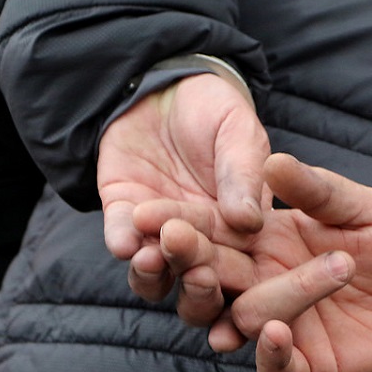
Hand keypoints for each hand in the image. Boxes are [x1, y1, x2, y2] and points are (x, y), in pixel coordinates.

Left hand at [97, 73, 269, 299]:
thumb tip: (250, 222)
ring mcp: (159, 233)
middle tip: (193, 273)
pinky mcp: (123, 215)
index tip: (227, 276)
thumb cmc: (215, 110)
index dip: (235, 280)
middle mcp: (202, 243)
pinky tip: (125, 242)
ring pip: (156, 274)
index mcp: (242, 232)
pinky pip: (121, 238)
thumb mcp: (239, 134)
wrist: (165, 85)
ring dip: (153, 274)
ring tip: (152, 259)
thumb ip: (244, 175)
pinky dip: (122, 243)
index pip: (241, 267)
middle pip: (199, 283)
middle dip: (195, 286)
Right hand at [136, 153, 371, 371]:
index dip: (179, 223)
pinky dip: (270, 352)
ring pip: (238, 318)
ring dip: (222, 303)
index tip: (146, 211)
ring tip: (208, 278)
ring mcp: (282, 323)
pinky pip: (277, 364)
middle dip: (185, 259)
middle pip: (211, 277)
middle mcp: (262, 283)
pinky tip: (271, 331)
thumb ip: (315, 189)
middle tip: (166, 243)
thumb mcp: (357, 205)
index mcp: (264, 241)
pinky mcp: (307, 361)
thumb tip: (272, 162)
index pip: (212, 232)